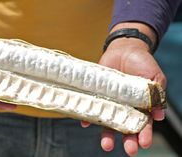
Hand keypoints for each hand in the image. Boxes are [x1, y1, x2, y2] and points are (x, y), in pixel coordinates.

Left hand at [94, 37, 165, 155]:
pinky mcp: (98, 94)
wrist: (124, 49)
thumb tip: (159, 116)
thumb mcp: (155, 77)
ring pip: (108, 121)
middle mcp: (124, 107)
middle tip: (129, 150)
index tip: (143, 143)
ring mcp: (110, 101)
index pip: (143, 124)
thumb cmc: (142, 63)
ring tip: (107, 145)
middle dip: (127, 140)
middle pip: (125, 127)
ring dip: (107, 134)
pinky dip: (87, 116)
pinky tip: (85, 122)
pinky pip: (92, 107)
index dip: (144, 134)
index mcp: (140, 105)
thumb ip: (157, 95)